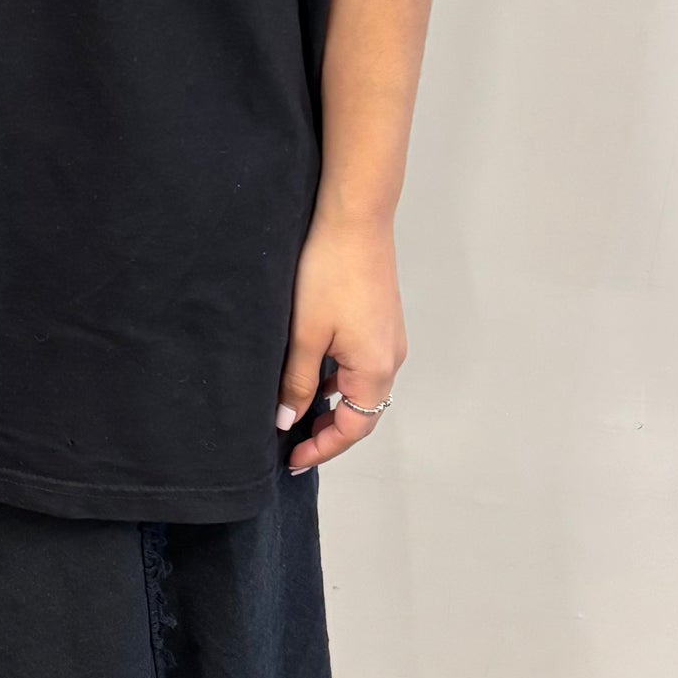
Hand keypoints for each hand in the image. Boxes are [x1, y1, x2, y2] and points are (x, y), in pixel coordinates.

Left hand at [277, 212, 405, 472]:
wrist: (354, 218)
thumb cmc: (330, 271)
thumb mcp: (305, 335)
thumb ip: (298, 383)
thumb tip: (287, 420)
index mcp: (375, 368)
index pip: (353, 428)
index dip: (322, 448)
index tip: (293, 460)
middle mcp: (390, 358)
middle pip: (362, 412)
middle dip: (328, 431)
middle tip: (292, 443)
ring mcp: (388, 338)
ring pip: (361, 388)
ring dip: (332, 405)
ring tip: (296, 411)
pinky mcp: (381, 321)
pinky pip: (362, 365)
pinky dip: (339, 380)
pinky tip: (312, 374)